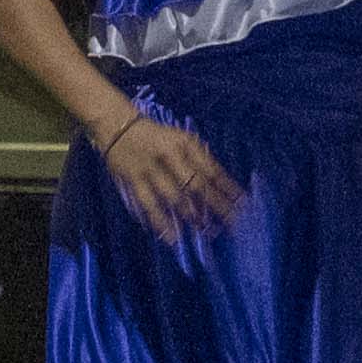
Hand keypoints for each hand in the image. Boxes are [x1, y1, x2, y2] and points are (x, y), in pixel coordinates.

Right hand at [94, 99, 242, 248]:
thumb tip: (221, 185)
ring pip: (173, 196)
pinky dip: (159, 221)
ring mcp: (150, 169)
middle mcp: (169, 156)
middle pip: (197, 185)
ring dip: (191, 215)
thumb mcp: (183, 139)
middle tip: (230, 224)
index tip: (243, 205)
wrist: (118, 125)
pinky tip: (171, 237)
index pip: (212, 170)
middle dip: (215, 206)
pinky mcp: (133, 180)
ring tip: (205, 231)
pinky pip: (147, 203)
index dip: (228, 189)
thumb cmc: (158, 136)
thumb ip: (200, 158)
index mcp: (185, 145)